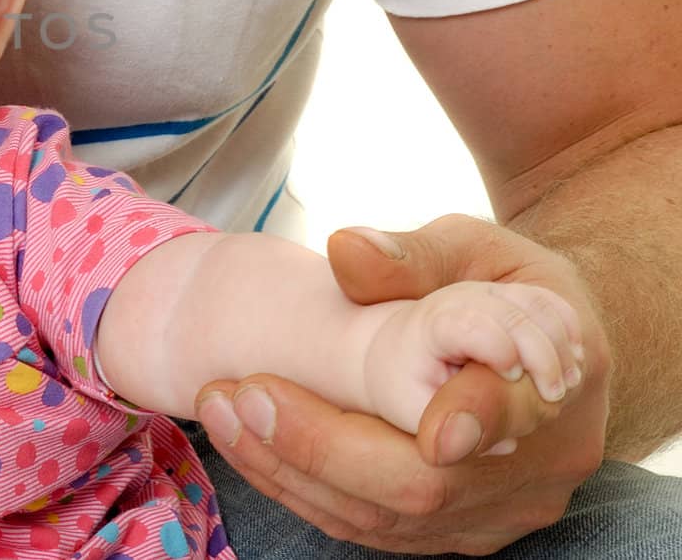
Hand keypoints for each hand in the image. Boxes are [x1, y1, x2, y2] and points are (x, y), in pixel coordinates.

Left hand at [194, 214, 608, 553]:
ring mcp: (496, 509)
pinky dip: (300, 486)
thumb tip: (346, 249)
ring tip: (219, 407)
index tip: (397, 416)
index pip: (504, 416)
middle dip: (316, 444)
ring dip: (288, 468)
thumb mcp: (471, 246)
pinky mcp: (455, 530)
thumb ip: (411, 254)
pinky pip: (370, 527)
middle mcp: (536, 464)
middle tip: (232, 393)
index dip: (453, 420)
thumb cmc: (500, 280)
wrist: (539, 340)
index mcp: (558, 380)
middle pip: (421, 486)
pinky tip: (246, 441)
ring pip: (385, 519)